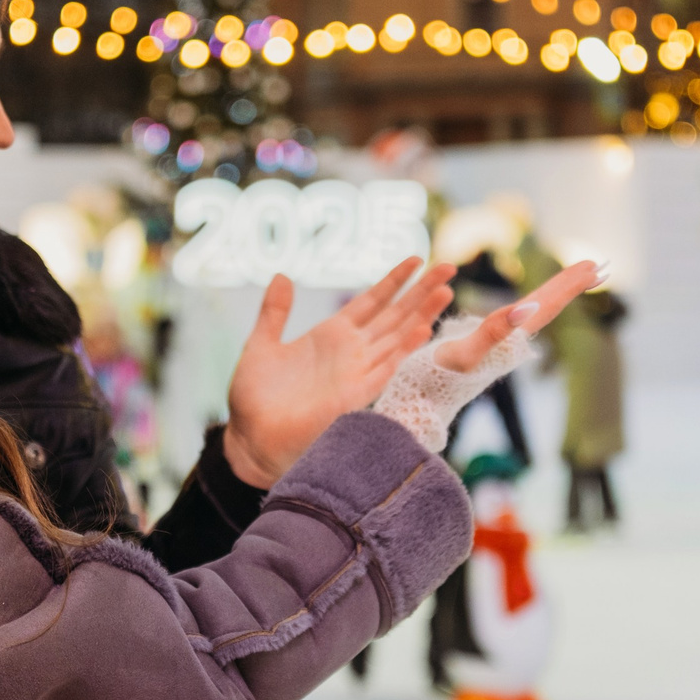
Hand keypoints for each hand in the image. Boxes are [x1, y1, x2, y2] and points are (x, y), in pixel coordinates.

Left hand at [222, 259, 458, 486]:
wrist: (250, 439)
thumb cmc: (255, 399)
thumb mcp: (262, 344)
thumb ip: (274, 312)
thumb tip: (282, 275)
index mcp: (331, 336)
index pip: (371, 301)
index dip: (394, 280)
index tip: (417, 259)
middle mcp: (351, 352)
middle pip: (394, 315)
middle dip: (421, 291)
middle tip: (448, 267)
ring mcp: (355, 372)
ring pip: (397, 337)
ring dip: (421, 314)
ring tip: (445, 290)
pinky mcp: (354, 395)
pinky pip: (385, 368)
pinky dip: (403, 348)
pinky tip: (422, 329)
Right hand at [434, 261, 604, 374]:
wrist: (416, 404)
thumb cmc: (435, 381)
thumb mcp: (463, 353)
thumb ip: (494, 332)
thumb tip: (528, 309)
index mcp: (510, 340)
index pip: (546, 307)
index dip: (569, 286)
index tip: (595, 266)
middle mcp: (509, 342)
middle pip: (546, 307)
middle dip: (569, 285)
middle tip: (597, 266)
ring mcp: (496, 344)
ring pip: (532, 312)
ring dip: (553, 294)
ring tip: (572, 280)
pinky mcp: (480, 345)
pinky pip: (512, 318)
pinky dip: (527, 305)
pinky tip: (526, 306)